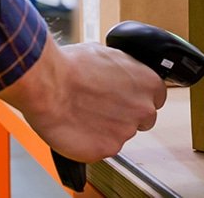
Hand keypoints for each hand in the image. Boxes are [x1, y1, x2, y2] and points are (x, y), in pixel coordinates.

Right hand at [0, 36, 166, 161]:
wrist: (48, 85)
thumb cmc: (71, 66)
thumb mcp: (105, 54)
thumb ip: (122, 70)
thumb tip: (118, 74)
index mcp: (148, 83)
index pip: (156, 97)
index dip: (138, 98)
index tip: (125, 98)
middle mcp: (144, 109)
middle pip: (143, 119)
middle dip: (126, 115)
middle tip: (103, 108)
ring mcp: (127, 131)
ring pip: (121, 134)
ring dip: (107, 128)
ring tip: (84, 115)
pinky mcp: (107, 149)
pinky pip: (102, 148)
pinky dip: (91, 142)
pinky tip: (77, 128)